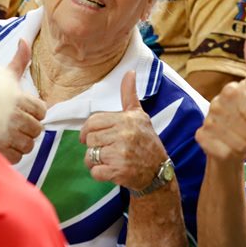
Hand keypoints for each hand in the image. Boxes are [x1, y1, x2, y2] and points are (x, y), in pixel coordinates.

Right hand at [0, 39, 46, 163]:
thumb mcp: (1, 75)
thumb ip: (18, 61)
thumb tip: (24, 41)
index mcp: (16, 97)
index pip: (42, 110)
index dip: (36, 112)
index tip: (26, 111)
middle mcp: (12, 115)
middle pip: (37, 129)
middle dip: (29, 128)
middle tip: (17, 124)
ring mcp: (4, 133)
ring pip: (28, 145)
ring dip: (21, 143)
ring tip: (10, 135)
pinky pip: (16, 157)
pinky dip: (12, 154)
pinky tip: (4, 145)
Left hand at [80, 70, 168, 190]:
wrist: (158, 171)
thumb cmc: (146, 142)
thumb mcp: (139, 116)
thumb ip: (129, 95)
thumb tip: (130, 72)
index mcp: (126, 120)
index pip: (93, 122)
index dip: (87, 131)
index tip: (88, 137)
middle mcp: (124, 135)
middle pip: (90, 140)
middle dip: (94, 147)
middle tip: (107, 150)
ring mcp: (121, 154)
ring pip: (90, 156)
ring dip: (95, 161)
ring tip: (109, 160)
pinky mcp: (118, 172)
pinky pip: (95, 172)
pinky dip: (100, 174)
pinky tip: (112, 171)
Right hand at [195, 36, 245, 165]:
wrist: (229, 142)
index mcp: (232, 89)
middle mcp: (216, 102)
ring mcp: (207, 120)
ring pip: (239, 143)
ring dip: (244, 145)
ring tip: (239, 139)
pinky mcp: (201, 138)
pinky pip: (227, 152)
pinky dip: (232, 155)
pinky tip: (227, 147)